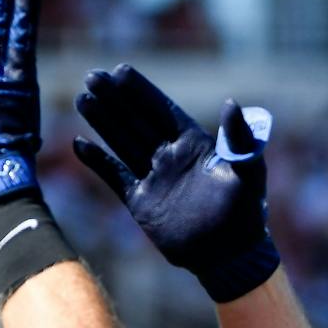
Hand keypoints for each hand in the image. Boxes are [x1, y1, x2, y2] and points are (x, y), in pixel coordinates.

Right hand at [72, 64, 279, 301]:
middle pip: (136, 120)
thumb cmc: (246, 214)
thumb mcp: (248, 172)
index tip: (120, 70)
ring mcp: (155, 178)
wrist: (230, 256)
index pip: (163, 110)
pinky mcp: (141, 202)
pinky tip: (80, 143)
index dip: (142, 91)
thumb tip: (232, 102)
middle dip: (115, 98)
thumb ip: (239, 139)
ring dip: (103, 120)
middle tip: (92, 76)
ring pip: (122, 141)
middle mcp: (171, 156)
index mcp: (195, 145)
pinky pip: (115, 176)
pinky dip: (98, 161)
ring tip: (82, 97)